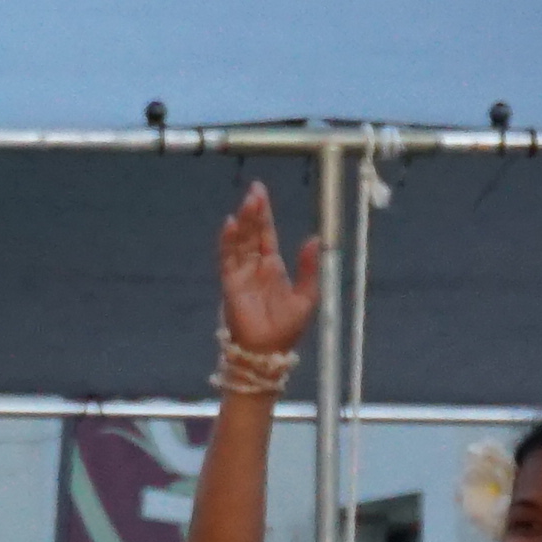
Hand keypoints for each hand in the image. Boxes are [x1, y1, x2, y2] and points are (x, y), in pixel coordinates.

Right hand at [214, 178, 315, 361]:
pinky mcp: (230, 285)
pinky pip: (227, 259)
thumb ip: (310, 267)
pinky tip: (230, 226)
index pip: (266, 233)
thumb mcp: (308, 296)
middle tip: (254, 189)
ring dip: (242, 222)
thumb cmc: (287, 328)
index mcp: (273, 266)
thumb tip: (314, 238)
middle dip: (252, 212)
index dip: (263, 214)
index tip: (260, 193)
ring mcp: (241, 274)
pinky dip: (227, 242)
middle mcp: (255, 266)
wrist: (268, 352)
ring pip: (240, 242)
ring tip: (246, 203)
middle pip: (251, 233)